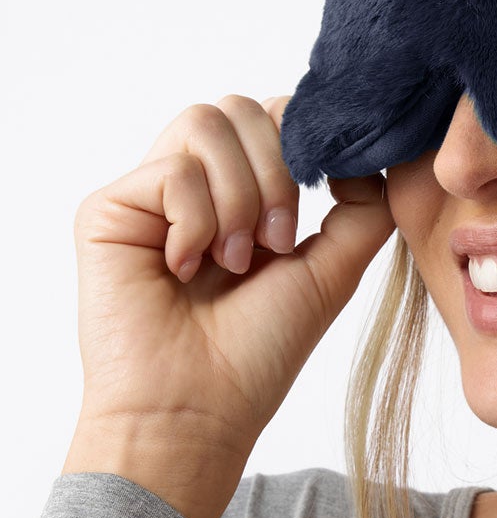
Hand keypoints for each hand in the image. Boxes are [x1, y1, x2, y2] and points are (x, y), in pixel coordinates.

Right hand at [69, 94, 394, 473]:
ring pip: (206, 122)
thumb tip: (365, 151)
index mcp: (243, 195)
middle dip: (279, 173)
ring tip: (235, 260)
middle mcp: (195, 187)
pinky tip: (187, 268)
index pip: (274, 117)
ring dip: (240, 196)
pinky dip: (198, 221)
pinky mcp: (110, 208)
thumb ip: (362, 205)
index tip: (325, 193)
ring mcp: (150, 195)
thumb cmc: (258, 352)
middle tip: (278, 244)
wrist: (198, 409)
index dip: (304, 140)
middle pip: (242, 108)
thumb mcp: (331, 269)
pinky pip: (172, 169)